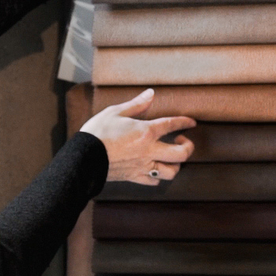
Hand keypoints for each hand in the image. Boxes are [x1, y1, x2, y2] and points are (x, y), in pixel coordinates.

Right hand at [79, 88, 195, 184]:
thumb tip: (151, 94)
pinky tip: (154, 169)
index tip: (192, 122)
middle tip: (182, 141)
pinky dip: (157, 176)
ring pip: (171, 172)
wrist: (83, 158)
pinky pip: (153, 182)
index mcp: (146, 132)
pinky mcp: (134, 177)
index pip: (172, 125)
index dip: (185, 122)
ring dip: (175, 165)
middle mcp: (149, 151)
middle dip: (188, 147)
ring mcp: (143, 166)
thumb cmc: (97, 133)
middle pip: (181, 154)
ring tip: (170, 157)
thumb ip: (136, 104)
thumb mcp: (114, 112)